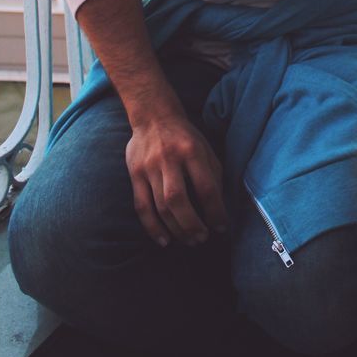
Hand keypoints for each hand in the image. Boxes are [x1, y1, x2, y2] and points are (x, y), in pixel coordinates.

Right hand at [125, 114, 226, 246]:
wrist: (153, 116)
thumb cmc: (185, 137)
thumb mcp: (205, 148)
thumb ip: (213, 175)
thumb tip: (219, 207)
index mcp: (192, 150)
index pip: (206, 187)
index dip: (215, 211)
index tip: (222, 227)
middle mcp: (169, 158)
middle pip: (178, 200)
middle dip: (192, 225)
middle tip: (202, 239)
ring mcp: (149, 167)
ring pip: (160, 206)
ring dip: (176, 230)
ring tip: (189, 241)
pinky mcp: (135, 175)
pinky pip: (142, 207)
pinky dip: (152, 228)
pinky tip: (164, 240)